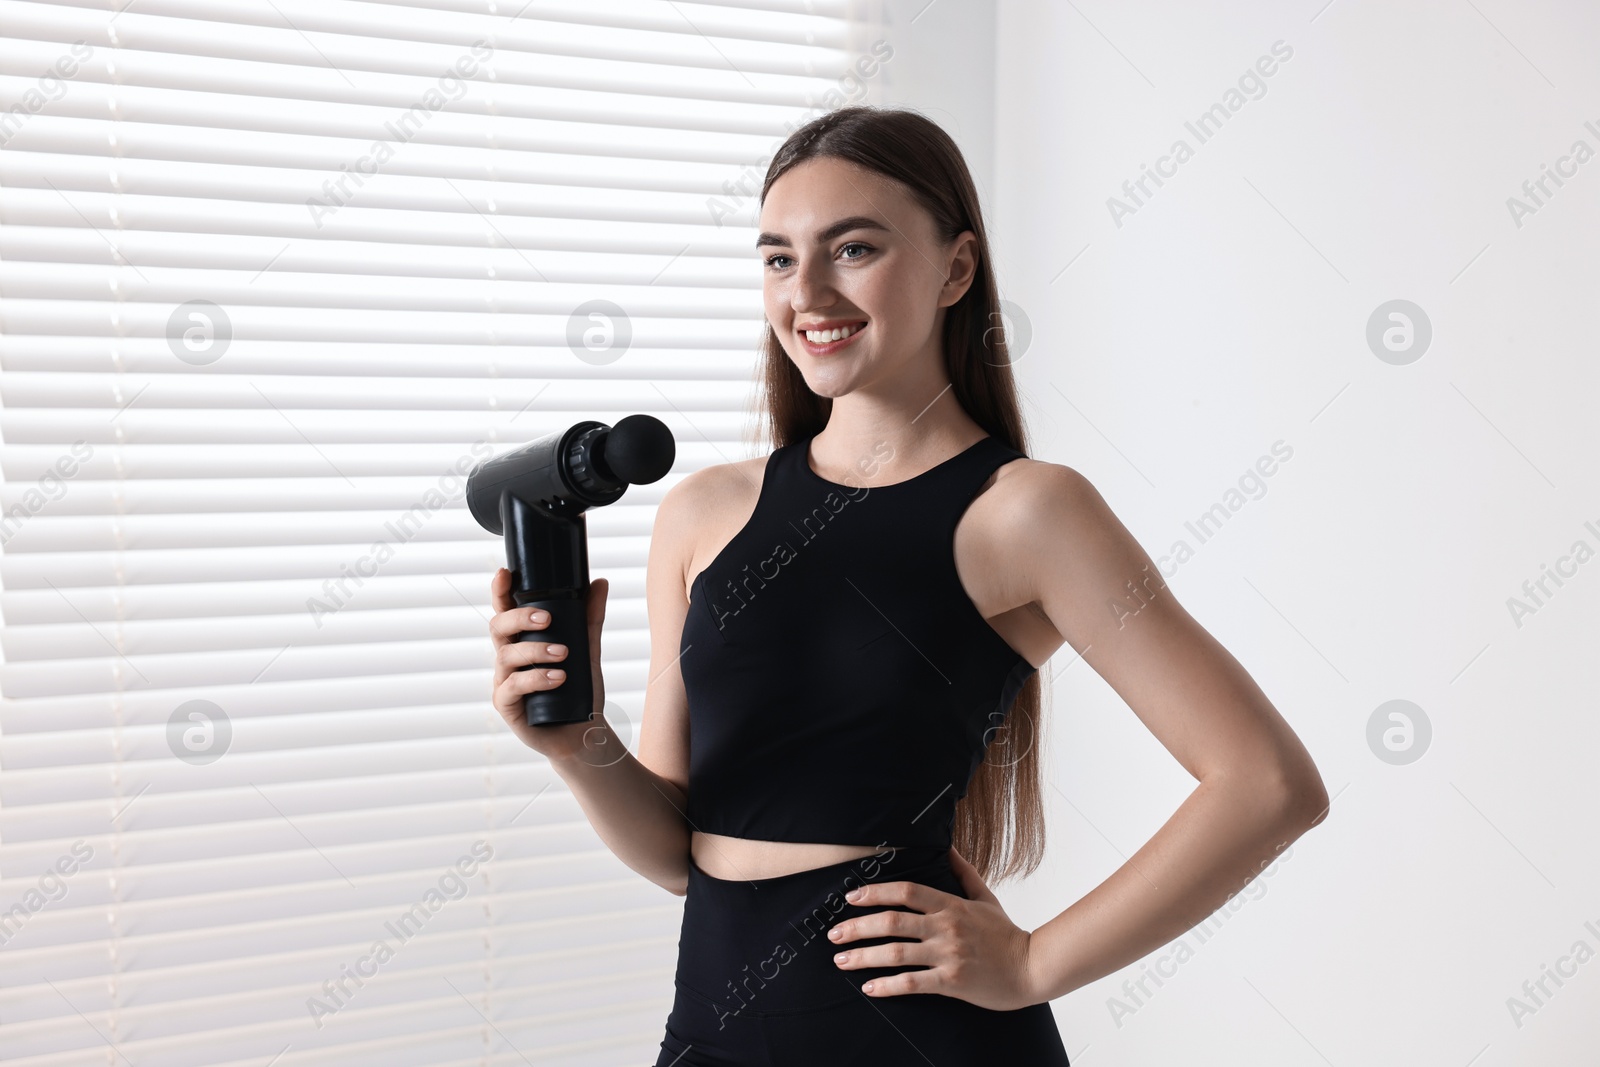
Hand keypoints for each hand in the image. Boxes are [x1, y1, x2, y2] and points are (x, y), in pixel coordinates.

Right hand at [488, 567, 612, 759]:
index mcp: (521, 639)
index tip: (505, 573)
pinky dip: (535, 679)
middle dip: (519, 617)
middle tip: (548, 619)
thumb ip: (590, 618)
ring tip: (564, 654)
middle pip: (497, 627)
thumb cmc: (578, 689)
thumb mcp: (588, 649)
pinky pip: (513, 686)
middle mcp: (508, 657)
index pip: (504, 610)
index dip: (499, 591)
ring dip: (535, 650)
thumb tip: (599, 582)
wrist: (583, 731)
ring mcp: (504, 681)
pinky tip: (557, 677)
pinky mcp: (506, 705)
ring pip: (506, 655)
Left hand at [827, 846, 1044, 1010]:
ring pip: (896, 953)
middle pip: (892, 922)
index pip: (906, 892)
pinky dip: (887, 986)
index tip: (851, 898)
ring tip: (841, 961)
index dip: (874, 893)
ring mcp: (948, 955)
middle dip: (857, 927)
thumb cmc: (1006, 934)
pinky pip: (912, 983)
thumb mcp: (985, 897)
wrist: (1032, 968)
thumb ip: (963, 872)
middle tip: (834, 934)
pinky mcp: (951, 981)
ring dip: (863, 957)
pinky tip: (869, 988)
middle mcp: (946, 928)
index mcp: (951, 905)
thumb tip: (946, 847)